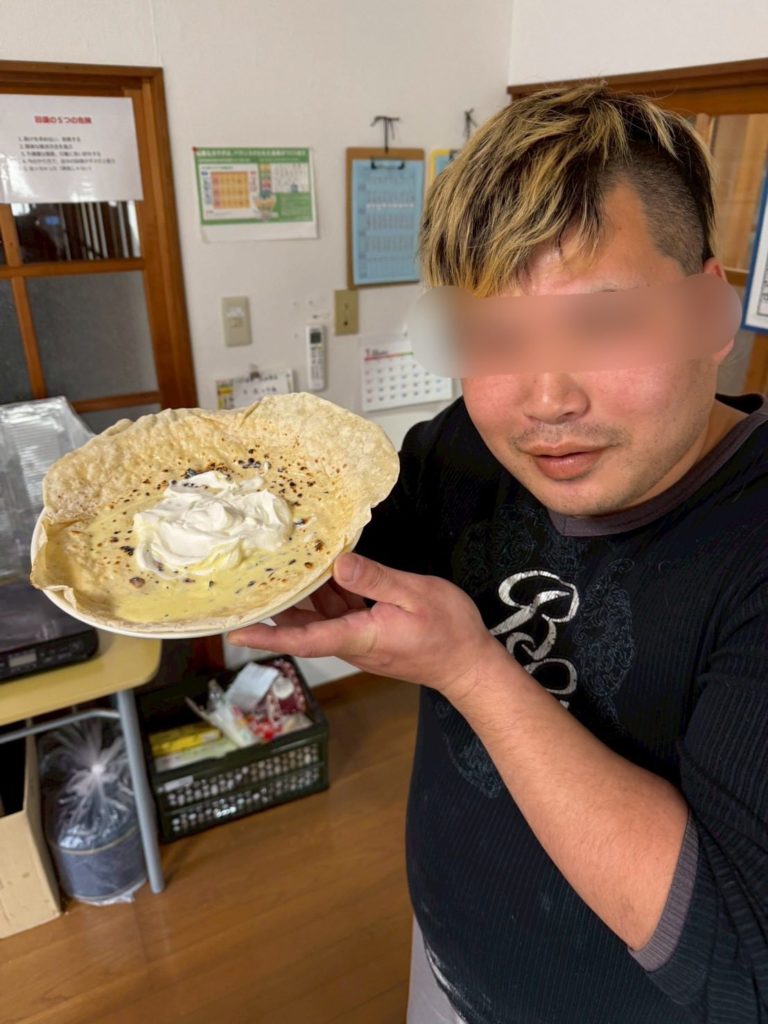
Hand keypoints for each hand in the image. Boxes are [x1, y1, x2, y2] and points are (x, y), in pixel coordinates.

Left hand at [228, 553, 500, 703]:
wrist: (469, 665)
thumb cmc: (447, 630)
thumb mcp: (415, 595)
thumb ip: (375, 579)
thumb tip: (337, 564)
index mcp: (359, 635)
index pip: (303, 639)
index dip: (268, 637)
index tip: (235, 634)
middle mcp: (352, 643)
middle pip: (303, 629)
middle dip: (272, 613)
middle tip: (243, 589)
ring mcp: (361, 640)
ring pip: (320, 620)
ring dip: (299, 600)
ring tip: (273, 573)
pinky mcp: (371, 635)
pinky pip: (339, 616)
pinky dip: (325, 597)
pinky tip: (321, 574)